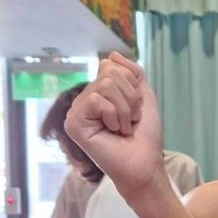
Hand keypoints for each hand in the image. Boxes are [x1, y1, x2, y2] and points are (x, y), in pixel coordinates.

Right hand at [64, 53, 164, 198]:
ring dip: (124, 109)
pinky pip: (97, 100)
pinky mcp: (73, 124)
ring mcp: (76, 112)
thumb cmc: (144, 135)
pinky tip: (112, 131)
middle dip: (129, 96)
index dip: (132, 85)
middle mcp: (84, 100)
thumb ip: (131, 72)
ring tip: (122, 127)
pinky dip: (114, 115)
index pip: (111, 65)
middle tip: (129, 120)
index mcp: (98, 93)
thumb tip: (111, 54)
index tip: (135, 108)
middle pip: (108, 72)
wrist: (144, 163)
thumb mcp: (142, 96)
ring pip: (104, 85)